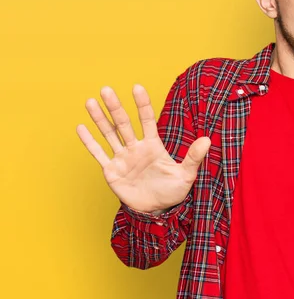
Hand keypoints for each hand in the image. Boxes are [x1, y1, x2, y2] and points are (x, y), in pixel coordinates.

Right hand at [76, 85, 210, 212]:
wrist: (157, 211)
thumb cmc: (172, 191)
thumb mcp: (186, 175)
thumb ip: (194, 157)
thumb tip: (207, 140)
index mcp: (153, 145)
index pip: (147, 120)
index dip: (142, 104)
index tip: (137, 87)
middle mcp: (136, 148)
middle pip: (124, 123)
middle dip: (115, 107)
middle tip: (106, 89)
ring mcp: (122, 158)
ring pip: (109, 134)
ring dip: (100, 119)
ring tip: (91, 102)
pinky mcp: (112, 171)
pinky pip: (99, 154)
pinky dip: (89, 142)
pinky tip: (80, 128)